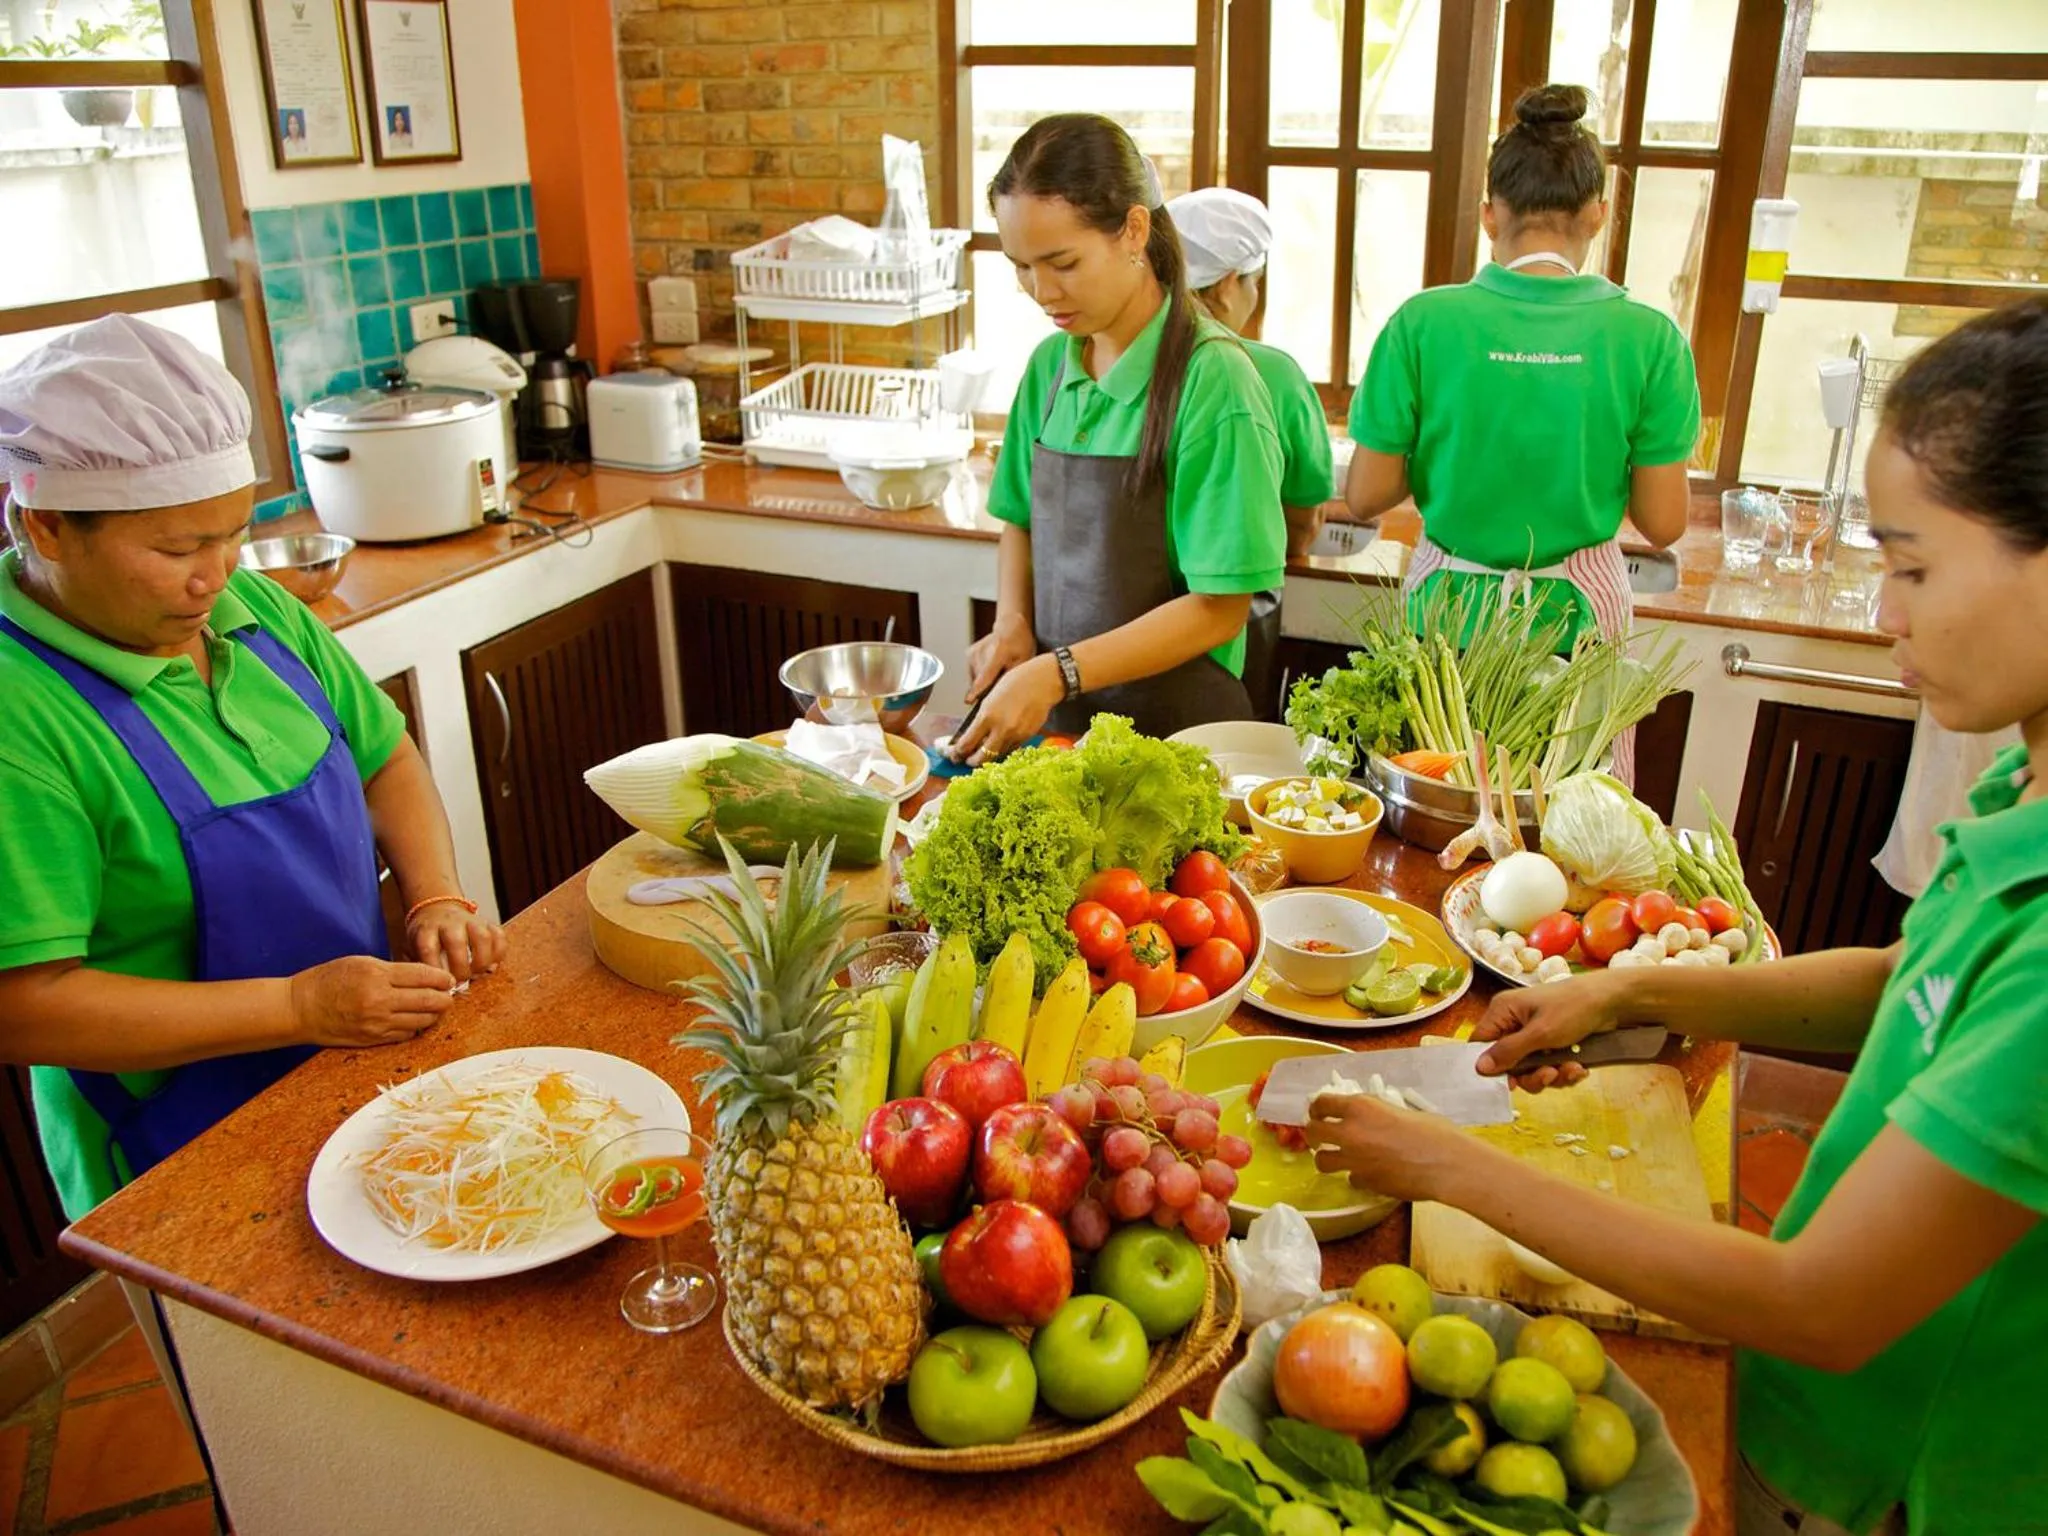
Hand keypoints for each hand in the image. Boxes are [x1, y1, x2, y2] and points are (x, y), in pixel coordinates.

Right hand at [290, 955, 455, 1047]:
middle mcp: (380, 1000)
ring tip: (435, 1008)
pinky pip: (406, 1035)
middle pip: (430, 1001)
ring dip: (433, 1015)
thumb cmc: (328, 980)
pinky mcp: (373, 1040)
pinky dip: (415, 1027)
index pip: (425, 976)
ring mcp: (377, 1023)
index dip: (442, 978)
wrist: (300, 1009)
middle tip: (448, 995)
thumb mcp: (361, 963)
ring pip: (422, 1021)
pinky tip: (414, 1020)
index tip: (448, 979)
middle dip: (445, 998)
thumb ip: (393, 970)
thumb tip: (425, 975)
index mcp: (377, 975)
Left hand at [407, 901, 504, 981]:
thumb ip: (422, 966)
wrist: (438, 909)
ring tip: (477, 974)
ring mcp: (470, 920)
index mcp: (427, 929)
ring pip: (482, 937)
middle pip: (456, 942)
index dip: (435, 970)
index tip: (440, 984)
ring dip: (482, 961)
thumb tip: (433, 992)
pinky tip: (490, 965)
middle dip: (460, 968)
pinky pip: (499, 936)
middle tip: (460, 981)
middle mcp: (449, 923)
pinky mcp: (487, 922)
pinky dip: (498, 954)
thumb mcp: (413, 947)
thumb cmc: (427, 935)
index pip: (429, 948)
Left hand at [951, 653, 1062, 765]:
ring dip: (987, 756)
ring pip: (996, 755)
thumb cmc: (1016, 681)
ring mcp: (1015, 735)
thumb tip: (971, 733)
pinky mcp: (1027, 737)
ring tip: (981, 752)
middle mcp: (1001, 729)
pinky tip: (998, 743)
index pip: (966, 744)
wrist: (1043, 681)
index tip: (953, 753)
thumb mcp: (990, 696)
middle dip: (970, 761)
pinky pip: (1010, 749)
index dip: (956, 752)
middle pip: (980, 758)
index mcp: (987, 716)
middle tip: (965, 759)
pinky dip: (1001, 749)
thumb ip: (981, 717)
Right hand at [965, 613, 1035, 705]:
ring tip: (997, 669)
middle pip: (980, 680)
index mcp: (998, 652)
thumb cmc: (1019, 644)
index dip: (977, 690)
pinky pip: (973, 673)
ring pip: (975, 678)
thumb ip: (1011, 677)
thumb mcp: (1023, 660)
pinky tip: (991, 666)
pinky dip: (981, 674)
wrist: (1009, 626)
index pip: (986, 675)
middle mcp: (982, 651)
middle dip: (988, 687)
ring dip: (985, 680)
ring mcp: (973, 652)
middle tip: (1001, 680)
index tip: (968, 701)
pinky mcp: (968, 654)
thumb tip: (1000, 695)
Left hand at [1307, 1093, 1471, 1203]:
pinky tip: (1370, 1174)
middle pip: (1313, 1132)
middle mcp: (1350, 1132)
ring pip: (1321, 1161)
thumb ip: (1377, 1113)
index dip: (1317, 1108)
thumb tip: (1369, 1117)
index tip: (1319, 1112)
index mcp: (1360, 1107)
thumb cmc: (1435, 1131)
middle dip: (1313, 1133)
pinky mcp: (1365, 1182)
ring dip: (1327, 1158)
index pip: (1322, 1103)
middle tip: (1321, 1136)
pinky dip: (1357, 1177)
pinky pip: (1350, 1179)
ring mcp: (1355, 1160)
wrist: (1448, 1164)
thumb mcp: (1401, 1110)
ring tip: (1337, 1158)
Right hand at [1470, 969, 1628, 1088]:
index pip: (1481, 1043)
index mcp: (1504, 1011)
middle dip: (1531, 1074)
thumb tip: (1478, 1068)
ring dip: (1552, 1075)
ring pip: (1530, 1068)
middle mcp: (1515, 1023)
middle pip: (1508, 1062)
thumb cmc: (1573, 1008)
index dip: (1491, 1065)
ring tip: (1572, 1069)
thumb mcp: (1540, 1033)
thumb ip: (1508, 1052)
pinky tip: (1579, 1068)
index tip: (1508, 1083)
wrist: (1614, 1001)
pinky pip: (1548, 1066)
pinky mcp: (1553, 1044)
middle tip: (1550, 1076)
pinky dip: (1564, 1071)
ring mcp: (1535, 1034)